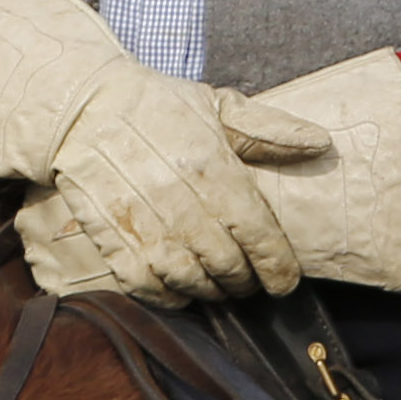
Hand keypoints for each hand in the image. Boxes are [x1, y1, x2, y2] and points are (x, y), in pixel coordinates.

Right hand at [12, 85, 330, 300]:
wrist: (80, 107)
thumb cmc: (157, 106)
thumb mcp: (217, 104)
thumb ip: (269, 130)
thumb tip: (320, 145)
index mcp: (211, 164)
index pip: (256, 232)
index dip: (276, 265)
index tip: (284, 281)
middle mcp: (177, 196)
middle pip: (225, 262)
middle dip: (244, 281)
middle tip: (248, 284)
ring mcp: (138, 219)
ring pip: (187, 277)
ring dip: (209, 291)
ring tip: (217, 288)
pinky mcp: (107, 234)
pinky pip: (144, 282)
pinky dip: (166, 295)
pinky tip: (179, 291)